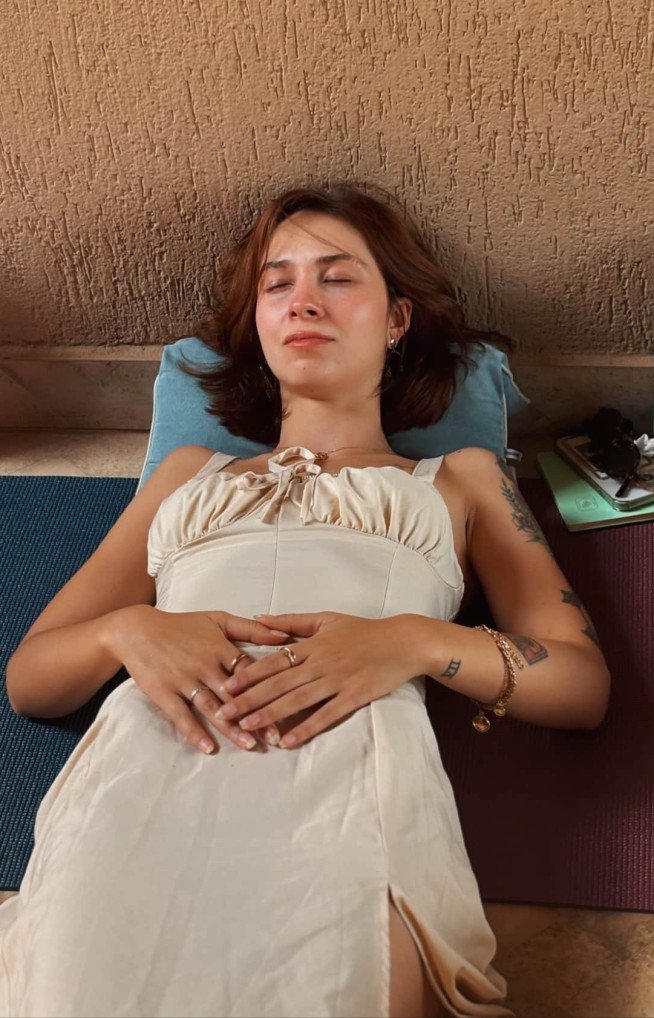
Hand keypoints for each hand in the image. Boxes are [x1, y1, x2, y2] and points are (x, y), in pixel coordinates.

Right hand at [108, 605, 290, 754]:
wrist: (137, 630)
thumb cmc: (182, 625)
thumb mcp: (218, 620)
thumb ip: (252, 629)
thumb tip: (285, 635)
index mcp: (221, 648)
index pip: (251, 672)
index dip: (270, 689)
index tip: (289, 707)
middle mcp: (205, 665)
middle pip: (236, 694)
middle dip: (257, 715)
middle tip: (275, 737)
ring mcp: (184, 680)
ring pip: (212, 707)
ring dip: (231, 728)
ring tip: (250, 745)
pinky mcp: (164, 693)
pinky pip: (182, 716)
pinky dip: (194, 732)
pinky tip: (208, 748)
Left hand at [215, 612, 424, 747]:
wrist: (402, 642)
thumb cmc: (363, 630)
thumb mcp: (326, 619)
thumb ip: (291, 621)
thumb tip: (260, 618)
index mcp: (312, 644)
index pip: (273, 661)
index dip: (248, 675)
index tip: (226, 686)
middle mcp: (320, 663)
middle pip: (279, 684)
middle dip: (249, 699)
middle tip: (224, 713)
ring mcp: (337, 681)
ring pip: (297, 700)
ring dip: (270, 714)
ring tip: (247, 727)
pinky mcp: (354, 696)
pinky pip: (326, 715)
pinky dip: (306, 728)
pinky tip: (288, 741)